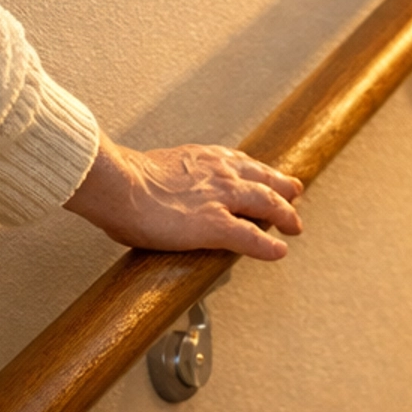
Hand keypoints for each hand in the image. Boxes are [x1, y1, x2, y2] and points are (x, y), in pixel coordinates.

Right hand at [65, 134, 303, 258]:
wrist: (116, 184)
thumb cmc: (121, 179)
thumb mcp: (153, 169)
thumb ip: (167, 179)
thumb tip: (157, 192)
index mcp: (202, 159)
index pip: (240, 162)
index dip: (258, 171)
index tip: (266, 175)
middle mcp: (219, 174)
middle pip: (264, 180)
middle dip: (283, 188)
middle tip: (295, 194)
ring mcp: (221, 199)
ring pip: (267, 204)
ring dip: (285, 216)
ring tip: (294, 227)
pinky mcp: (216, 225)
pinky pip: (253, 238)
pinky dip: (268, 246)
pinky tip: (279, 252)